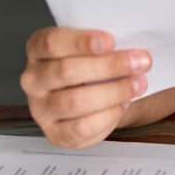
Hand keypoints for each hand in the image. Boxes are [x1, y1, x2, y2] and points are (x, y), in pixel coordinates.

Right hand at [21, 28, 150, 148]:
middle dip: (110, 65)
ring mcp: (40, 108)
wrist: (96, 93)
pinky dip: (108, 115)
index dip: (81, 41)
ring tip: (139, 83)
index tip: (111, 41)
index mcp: (38, 48)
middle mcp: (33, 78)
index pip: (52, 42)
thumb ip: (105, 43)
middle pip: (67, 71)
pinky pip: (81, 128)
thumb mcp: (96, 46)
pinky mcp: (54, 134)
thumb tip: (132, 47)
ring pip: (76, 101)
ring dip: (115, 91)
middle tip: (142, 61)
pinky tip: (122, 104)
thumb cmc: (96, 62)